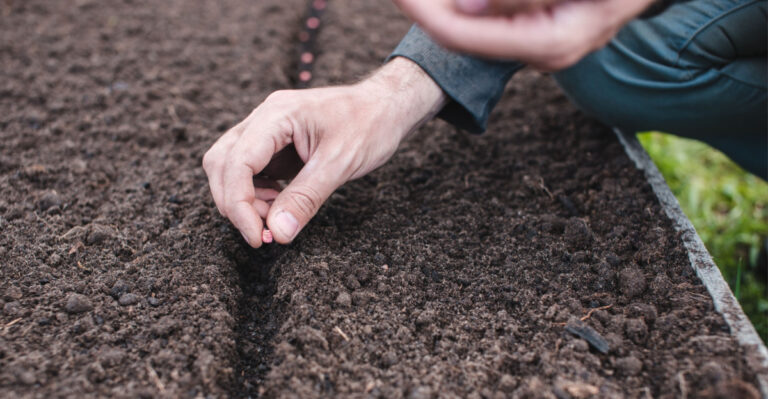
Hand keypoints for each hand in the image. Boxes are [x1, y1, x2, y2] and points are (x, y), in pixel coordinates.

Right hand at [202, 57, 444, 246]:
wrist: (387, 107)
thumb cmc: (370, 124)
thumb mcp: (340, 163)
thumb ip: (306, 197)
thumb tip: (278, 233)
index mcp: (277, 114)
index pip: (237, 161)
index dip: (239, 203)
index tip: (256, 237)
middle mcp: (264, 118)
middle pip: (222, 163)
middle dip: (235, 203)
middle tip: (264, 234)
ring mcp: (267, 130)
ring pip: (231, 168)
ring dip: (245, 200)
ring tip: (275, 221)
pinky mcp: (275, 145)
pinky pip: (251, 171)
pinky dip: (258, 195)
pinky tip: (279, 208)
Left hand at [393, 0, 654, 69]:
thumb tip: (463, 9)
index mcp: (550, 41)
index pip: (462, 34)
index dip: (423, 10)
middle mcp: (542, 52)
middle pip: (462, 33)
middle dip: (428, 8)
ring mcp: (543, 47)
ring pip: (476, 26)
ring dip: (446, 7)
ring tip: (417, 1)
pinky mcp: (542, 35)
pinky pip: (495, 24)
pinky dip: (470, 7)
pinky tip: (453, 3)